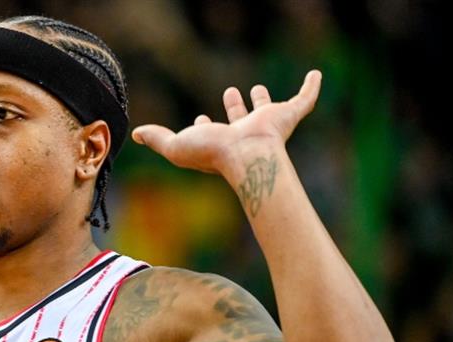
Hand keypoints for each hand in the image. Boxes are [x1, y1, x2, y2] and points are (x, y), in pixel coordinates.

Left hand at [132, 70, 320, 178]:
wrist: (247, 155)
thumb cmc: (212, 154)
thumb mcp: (176, 146)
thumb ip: (158, 139)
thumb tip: (136, 134)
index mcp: (222, 140)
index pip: (213, 131)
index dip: (204, 124)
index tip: (199, 117)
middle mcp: (245, 132)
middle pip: (241, 117)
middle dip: (236, 107)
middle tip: (231, 92)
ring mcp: (269, 124)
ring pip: (269, 108)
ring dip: (265, 98)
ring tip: (259, 87)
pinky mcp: (289, 115)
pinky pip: (306, 98)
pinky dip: (312, 87)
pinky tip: (317, 75)